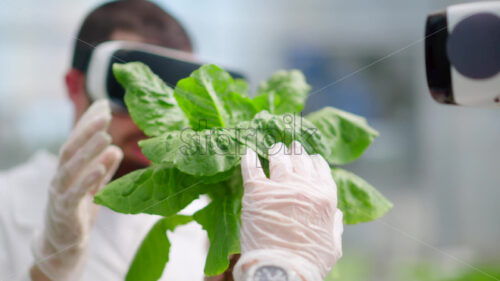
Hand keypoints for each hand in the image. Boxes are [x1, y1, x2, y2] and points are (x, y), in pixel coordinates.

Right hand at [31, 100, 122, 280]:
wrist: (63, 246)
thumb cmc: (78, 212)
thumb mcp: (93, 187)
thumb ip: (103, 168)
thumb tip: (116, 148)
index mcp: (68, 170)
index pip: (76, 141)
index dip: (88, 122)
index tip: (104, 104)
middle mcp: (60, 177)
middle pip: (70, 149)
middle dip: (87, 129)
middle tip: (106, 113)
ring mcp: (60, 194)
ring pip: (70, 168)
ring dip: (88, 150)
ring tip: (105, 135)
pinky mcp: (65, 212)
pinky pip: (74, 193)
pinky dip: (87, 178)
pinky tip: (101, 167)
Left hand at [234, 141, 342, 280]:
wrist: (282, 269)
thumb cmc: (309, 262)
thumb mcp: (332, 245)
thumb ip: (335, 226)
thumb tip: (337, 214)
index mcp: (325, 197)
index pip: (321, 170)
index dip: (314, 161)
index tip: (310, 157)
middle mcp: (304, 186)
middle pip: (300, 160)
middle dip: (295, 151)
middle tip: (290, 146)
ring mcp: (280, 187)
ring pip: (278, 158)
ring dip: (276, 151)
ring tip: (272, 147)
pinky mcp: (257, 192)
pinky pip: (252, 167)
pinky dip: (249, 158)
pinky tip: (248, 153)